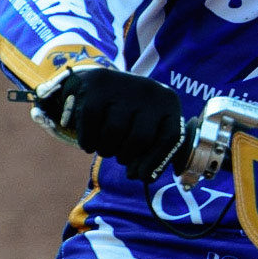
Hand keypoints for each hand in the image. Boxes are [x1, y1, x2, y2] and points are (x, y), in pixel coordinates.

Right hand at [40, 68, 183, 180]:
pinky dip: (88, 141)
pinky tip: (90, 143)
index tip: (140, 176)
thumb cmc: (133, 114)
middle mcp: (149, 90)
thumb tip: (146, 176)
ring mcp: (123, 85)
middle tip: (119, 156)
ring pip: (113, 133)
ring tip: (106, 147)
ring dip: (106, 150)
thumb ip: (156, 150)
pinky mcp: (97, 85)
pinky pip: (90, 125)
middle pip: (139, 139)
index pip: (169, 138)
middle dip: (126, 156)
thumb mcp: (152, 125)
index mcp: (168, 102)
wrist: (106, 82)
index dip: (155, 162)